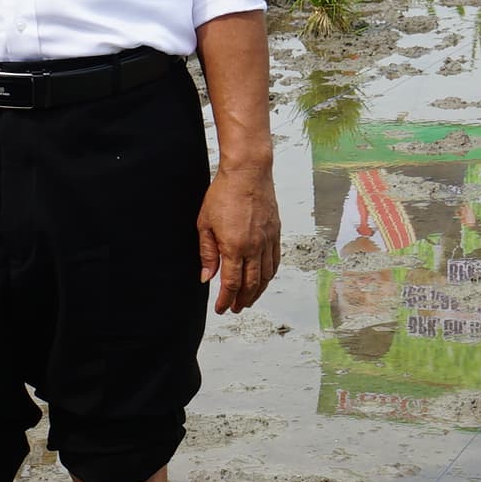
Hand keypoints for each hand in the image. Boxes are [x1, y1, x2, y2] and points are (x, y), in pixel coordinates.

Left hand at [197, 160, 279, 314]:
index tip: (221, 308)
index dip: (226, 300)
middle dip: (242, 301)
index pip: (232, 283)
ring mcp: (267, 240)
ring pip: (265, 276)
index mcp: (234, 247)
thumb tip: (207, 277)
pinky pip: (275, 261)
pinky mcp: (275, 233)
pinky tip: (263, 279)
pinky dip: (269, 275)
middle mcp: (254, 247)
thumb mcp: (205, 224)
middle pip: (251, 284)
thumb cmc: (223, 193)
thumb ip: (207, 253)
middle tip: (235, 309)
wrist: (248, 172)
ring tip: (248, 300)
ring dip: (257, 292)